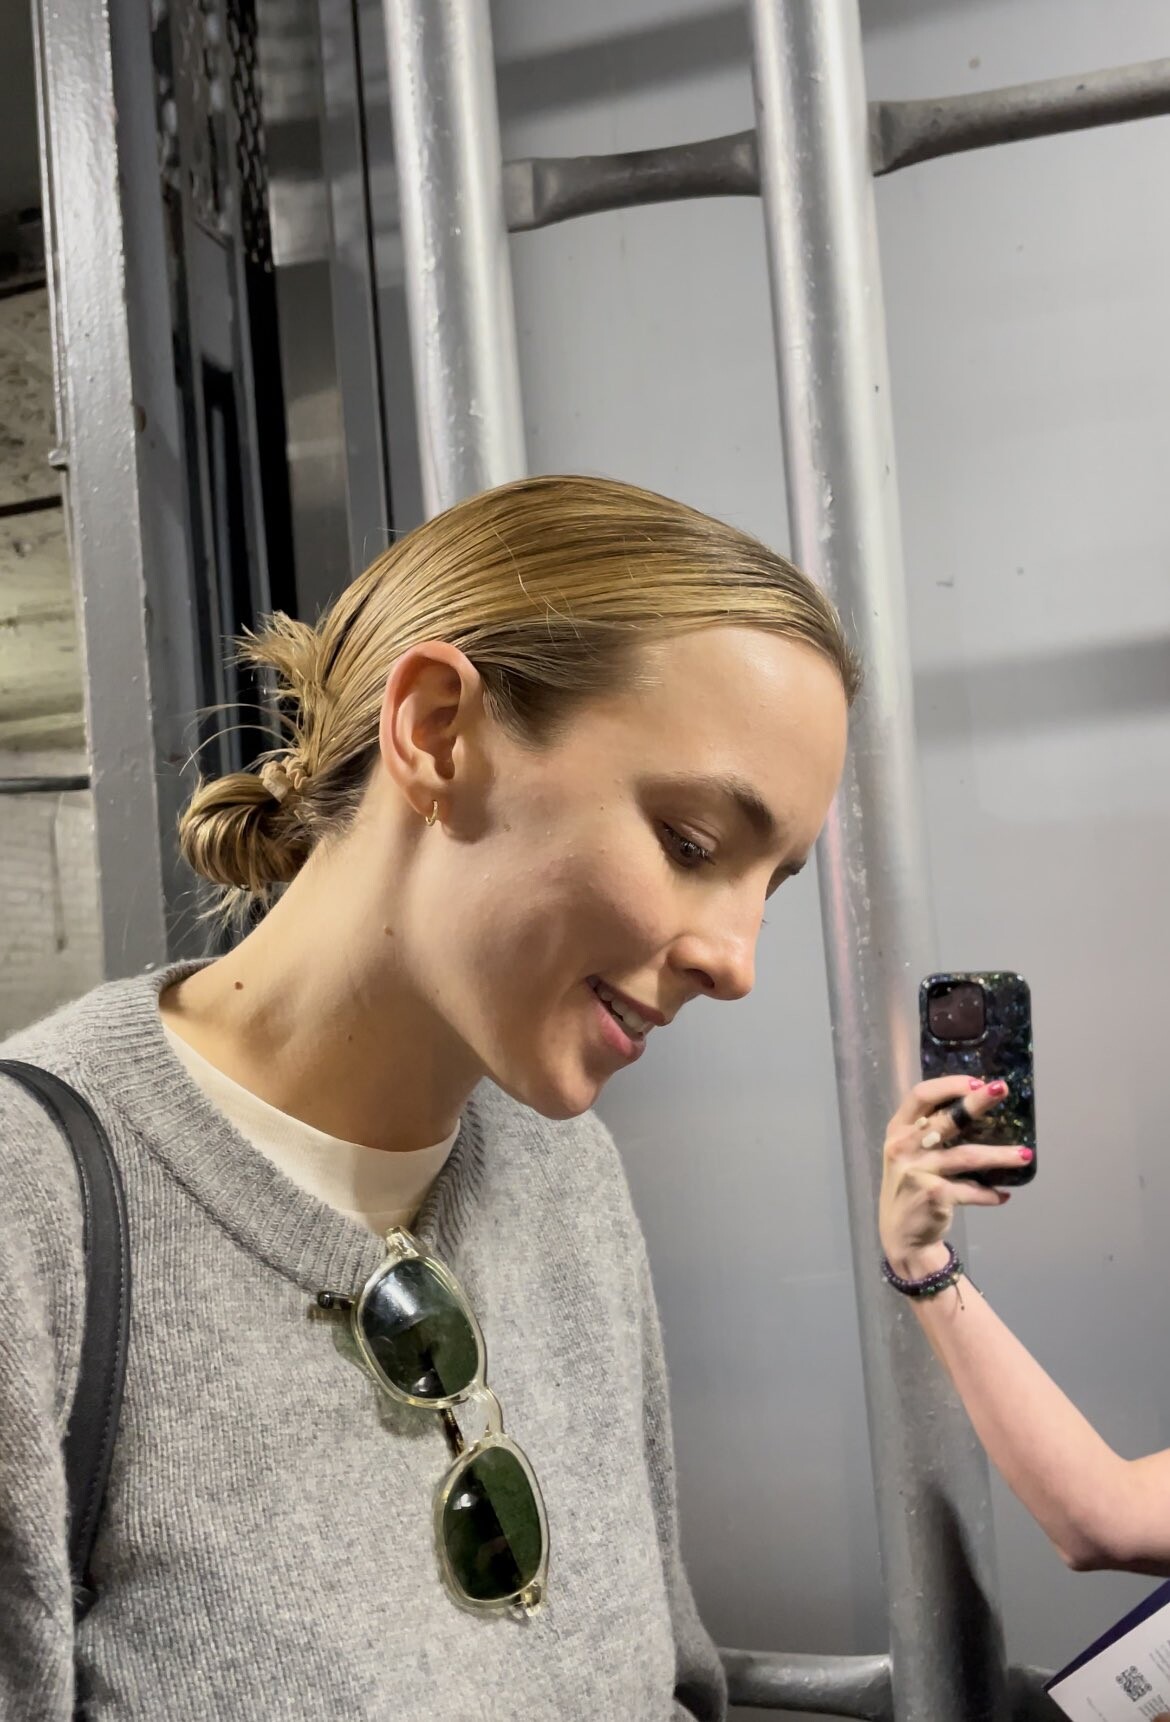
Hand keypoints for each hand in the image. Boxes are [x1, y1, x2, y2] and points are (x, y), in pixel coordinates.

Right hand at [879, 1077, 1032, 1279]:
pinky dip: (990, 1194)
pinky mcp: (934, 1195)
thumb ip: (929, 1132)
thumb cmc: (911, 1185)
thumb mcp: (909, 1153)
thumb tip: (975, 1107)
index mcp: (898, 1130)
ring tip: (1026, 1155)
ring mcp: (918, 1172)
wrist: (900, 1234)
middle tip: (1003, 1089)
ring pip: (967, 1156)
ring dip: (1000, 1155)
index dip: (949, 1085)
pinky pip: (971, 1190)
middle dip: (977, 1102)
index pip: (921, 1096)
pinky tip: (1004, 1196)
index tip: (977, 1082)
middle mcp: (904, 1147)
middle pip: (945, 1119)